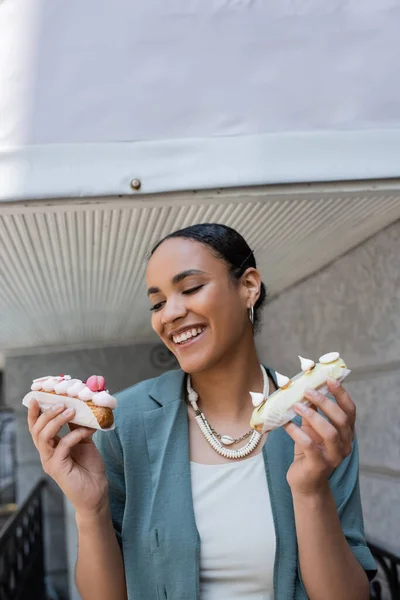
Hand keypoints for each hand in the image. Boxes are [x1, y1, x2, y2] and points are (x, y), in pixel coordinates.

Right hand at [28, 399, 108, 515]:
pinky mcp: (58, 468)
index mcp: (50, 446)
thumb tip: (78, 407)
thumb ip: (78, 427)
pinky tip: (87, 430)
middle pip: (36, 430)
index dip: (35, 413)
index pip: (37, 427)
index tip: (38, 397)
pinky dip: (74, 434)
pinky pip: (62, 445)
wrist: (97, 491)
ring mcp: (50, 461)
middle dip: (47, 413)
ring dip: (56, 421)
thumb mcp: (84, 441)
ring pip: (43, 436)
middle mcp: (46, 453)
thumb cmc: (90, 467)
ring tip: (71, 411)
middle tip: (61, 403)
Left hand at [283, 378, 355, 496]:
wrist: (305, 483)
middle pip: (341, 419)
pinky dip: (297, 432)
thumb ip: (312, 411)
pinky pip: (310, 446)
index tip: (329, 379)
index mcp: (346, 433)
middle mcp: (345, 445)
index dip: (341, 394)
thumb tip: (305, 388)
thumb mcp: (311, 428)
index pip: (350, 411)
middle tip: (308, 391)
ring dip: (313, 416)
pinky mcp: (319, 466)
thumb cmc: (308, 451)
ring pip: (330, 432)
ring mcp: (334, 457)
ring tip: (296, 405)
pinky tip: (287, 424)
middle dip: (325, 402)